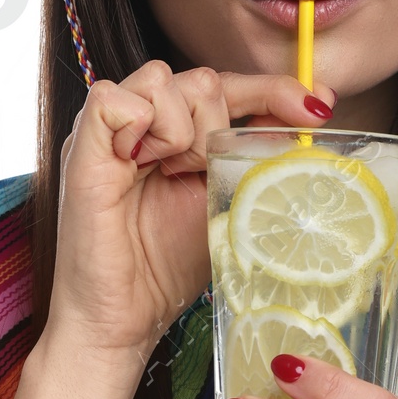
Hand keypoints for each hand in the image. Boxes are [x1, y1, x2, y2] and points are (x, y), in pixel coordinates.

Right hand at [46, 62, 335, 372]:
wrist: (123, 320)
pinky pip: (113, 99)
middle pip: (200, 78)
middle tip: (198, 176)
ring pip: (163, 79)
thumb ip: (257, 154)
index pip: (228, 86)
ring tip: (170, 175)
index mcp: (174, 135)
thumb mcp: (230, 202)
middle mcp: (141, 125)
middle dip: (216, 126)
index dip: (272, 90)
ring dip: (181, 131)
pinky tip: (140, 166)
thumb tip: (314, 109)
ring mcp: (109, 133)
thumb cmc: (167, 268)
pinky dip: (140, 127)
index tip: (316, 111)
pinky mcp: (82, 147)